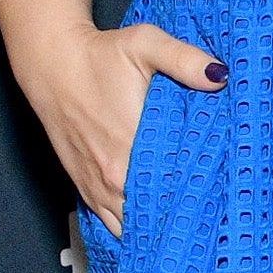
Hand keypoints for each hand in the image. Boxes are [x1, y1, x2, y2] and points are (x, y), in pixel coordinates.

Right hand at [27, 19, 224, 233]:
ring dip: (155, 225)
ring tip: (183, 222)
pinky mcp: (84, 188)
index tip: (221, 199)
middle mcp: (113, 176)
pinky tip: (151, 223)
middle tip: (210, 214)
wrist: (52, 63)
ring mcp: (97, 186)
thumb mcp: (145, 45)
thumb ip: (184, 60)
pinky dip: (131, 226)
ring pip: (132, 227)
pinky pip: (111, 223)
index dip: (200, 199)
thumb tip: (220, 75)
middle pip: (157, 216)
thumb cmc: (99, 55)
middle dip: (182, 216)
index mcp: (132, 146)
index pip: (175, 192)